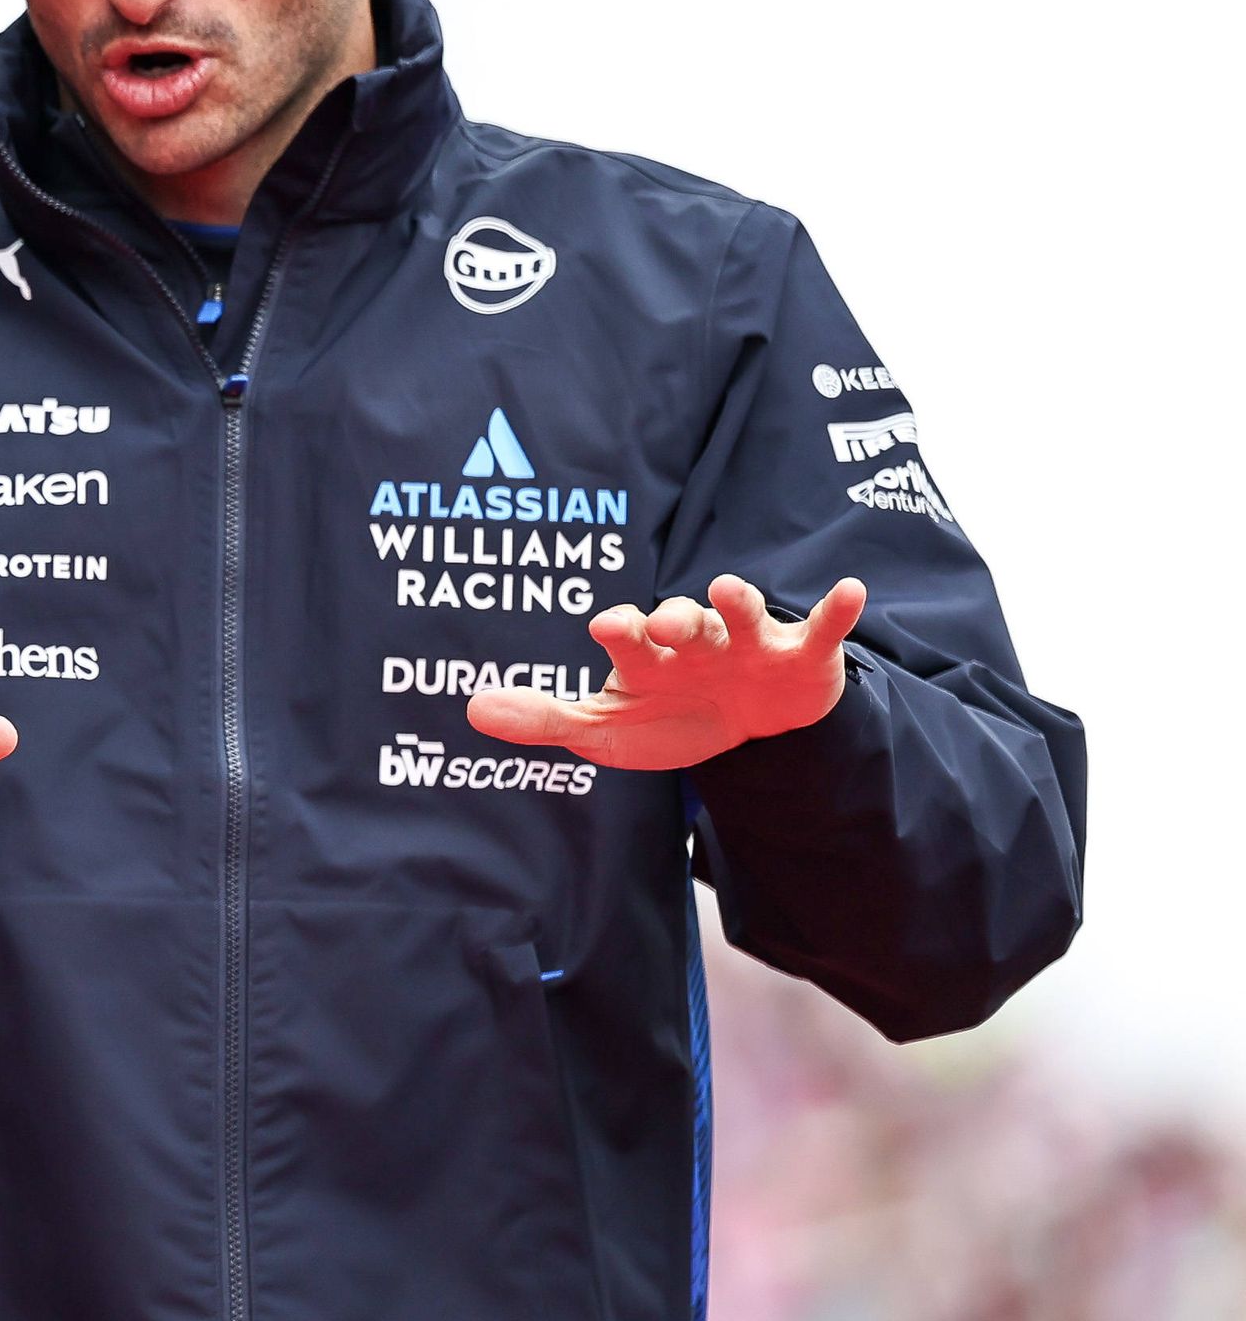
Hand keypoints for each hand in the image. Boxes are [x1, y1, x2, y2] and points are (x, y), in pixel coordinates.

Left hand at [464, 575, 863, 770]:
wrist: (747, 726)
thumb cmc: (668, 716)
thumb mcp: (606, 729)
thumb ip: (543, 720)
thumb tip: (470, 709)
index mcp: (646, 655)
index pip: (627, 638)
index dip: (619, 631)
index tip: (606, 627)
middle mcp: (694, 640)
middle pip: (682, 622)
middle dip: (674, 619)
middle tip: (663, 623)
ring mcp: (749, 644)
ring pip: (741, 616)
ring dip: (737, 604)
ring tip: (729, 591)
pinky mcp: (801, 655)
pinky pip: (819, 629)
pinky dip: (834, 611)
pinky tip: (849, 590)